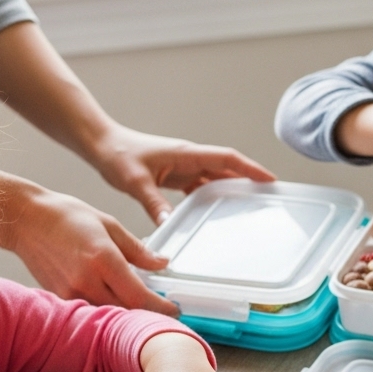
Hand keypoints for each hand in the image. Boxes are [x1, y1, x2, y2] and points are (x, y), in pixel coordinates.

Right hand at [0, 177, 179, 313]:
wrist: (25, 219)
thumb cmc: (65, 216)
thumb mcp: (109, 225)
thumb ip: (138, 249)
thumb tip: (162, 263)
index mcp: (103, 259)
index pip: (139, 297)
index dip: (160, 308)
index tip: (173, 309)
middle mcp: (86, 280)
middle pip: (126, 312)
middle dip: (146, 314)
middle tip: (161, 311)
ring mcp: (70, 292)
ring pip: (107, 315)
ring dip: (126, 315)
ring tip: (141, 308)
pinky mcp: (60, 297)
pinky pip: (89, 311)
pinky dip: (105, 310)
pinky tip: (114, 302)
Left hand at [93, 124, 275, 224]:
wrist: (102, 146)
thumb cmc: (118, 155)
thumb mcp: (135, 181)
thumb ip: (154, 203)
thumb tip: (171, 225)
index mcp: (186, 154)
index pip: (227, 159)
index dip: (251, 169)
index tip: (271, 181)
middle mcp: (189, 158)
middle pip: (228, 169)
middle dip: (250, 181)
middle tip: (270, 198)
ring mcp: (183, 166)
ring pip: (215, 178)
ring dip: (232, 190)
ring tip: (250, 208)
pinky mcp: (175, 175)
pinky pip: (200, 187)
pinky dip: (211, 198)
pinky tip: (216, 214)